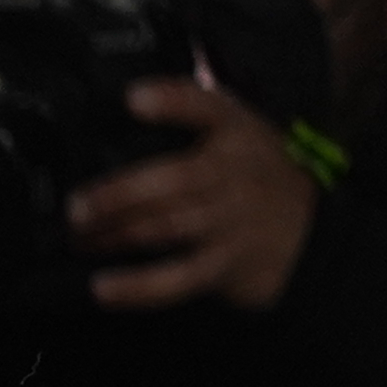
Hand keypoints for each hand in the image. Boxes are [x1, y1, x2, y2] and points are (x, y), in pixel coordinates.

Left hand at [65, 76, 325, 312]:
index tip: (132, 99)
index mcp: (234, 131)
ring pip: (165, 227)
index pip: (206, 106)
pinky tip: (104, 288)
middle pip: (171, 180)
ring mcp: (230, 221)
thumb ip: (188, 117)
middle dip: (116, 194)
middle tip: (77, 207)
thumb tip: (121, 108)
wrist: (309, 232)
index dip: (170, 101)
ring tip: (80, 239)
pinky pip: (176, 278)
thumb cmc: (256, 176)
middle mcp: (234, 174)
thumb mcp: (237, 131)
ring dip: (113, 236)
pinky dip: (136, 286)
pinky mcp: (224, 264)